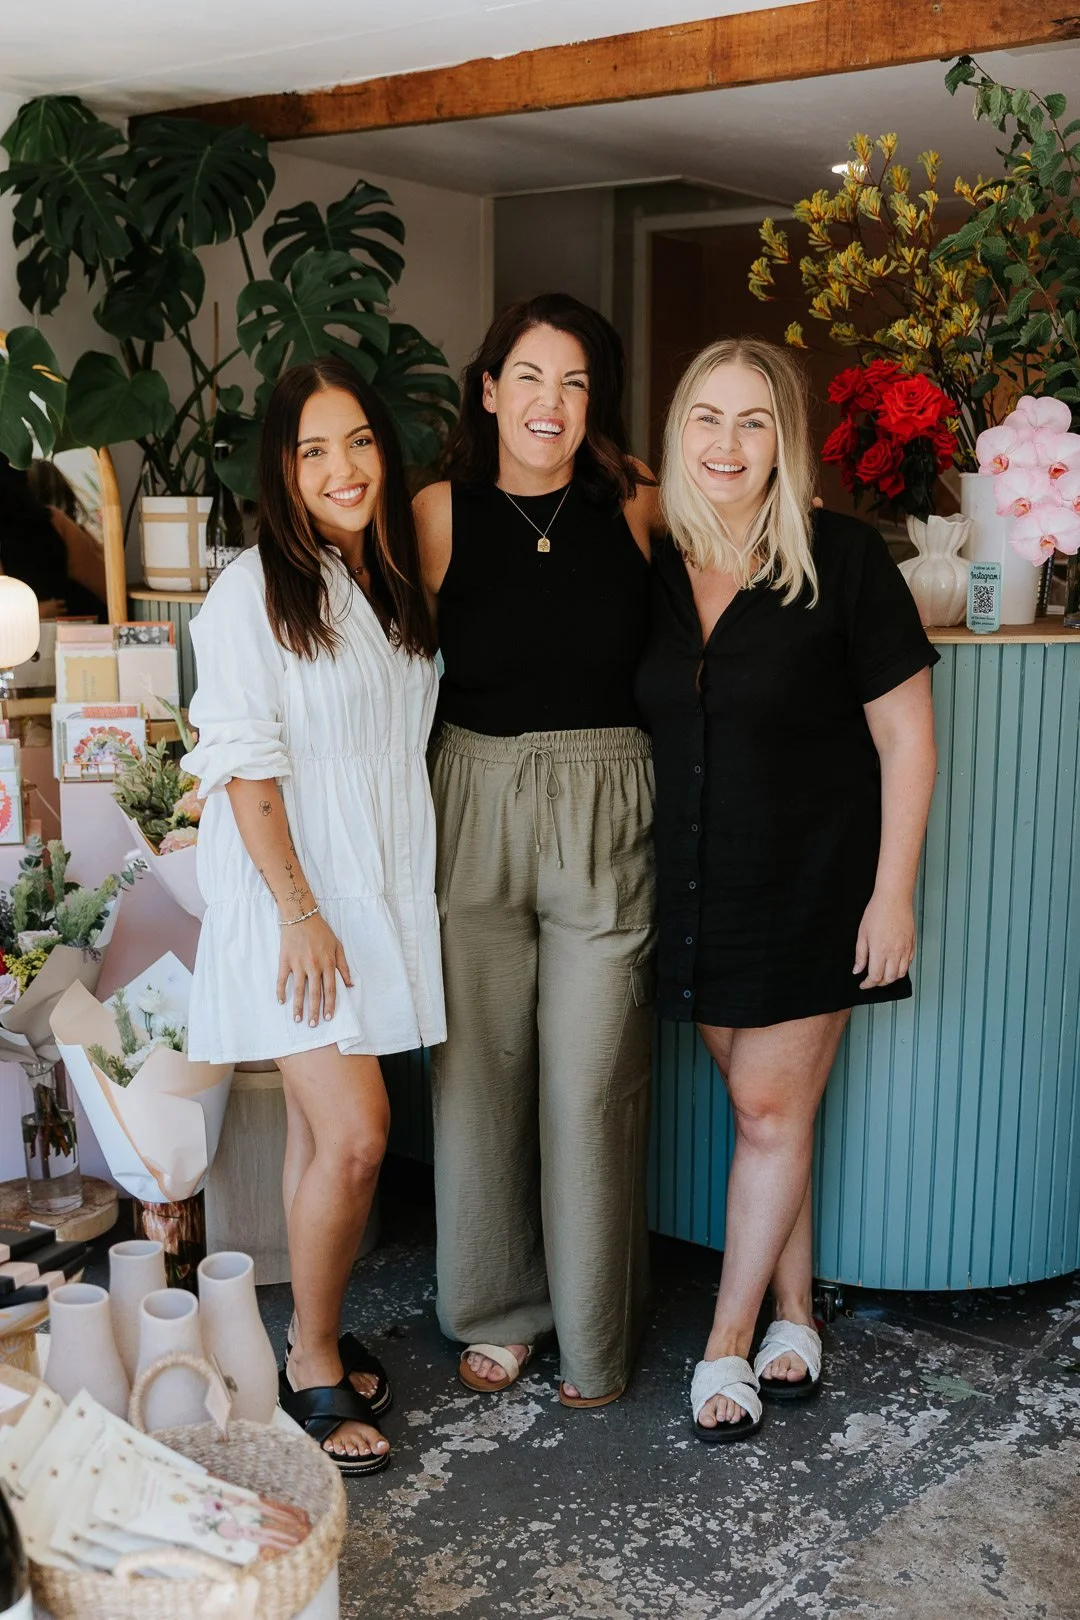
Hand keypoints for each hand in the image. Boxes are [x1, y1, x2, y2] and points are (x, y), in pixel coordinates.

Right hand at [276, 913, 353, 1027]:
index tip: (328, 1017)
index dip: (330, 1005)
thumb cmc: (320, 931)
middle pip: (314, 993)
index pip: (330, 989)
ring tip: (297, 1019)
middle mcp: (314, 965)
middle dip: (314, 1011)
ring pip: (299, 989)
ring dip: (298, 1006)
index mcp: (327, 963)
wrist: (301, 915)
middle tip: (313, 1025)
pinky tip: (281, 1001)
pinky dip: (281, 990)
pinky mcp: (285, 960)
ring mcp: (298, 963)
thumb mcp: (337, 946)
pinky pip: (282, 979)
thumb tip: (349, 984)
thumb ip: (343, 966)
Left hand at [854, 890, 914, 988]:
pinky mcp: (912, 944)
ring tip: (883, 974)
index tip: (863, 984)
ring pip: (901, 973)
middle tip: (872, 980)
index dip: (868, 984)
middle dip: (879, 983)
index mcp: (880, 951)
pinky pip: (909, 963)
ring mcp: (905, 949)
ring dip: (891, 978)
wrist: (893, 898)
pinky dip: (902, 968)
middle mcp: (895, 953)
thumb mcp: (862, 934)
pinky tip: (894, 964)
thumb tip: (857, 970)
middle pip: (889, 979)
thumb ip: (860, 955)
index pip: (875, 977)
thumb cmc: (877, 912)